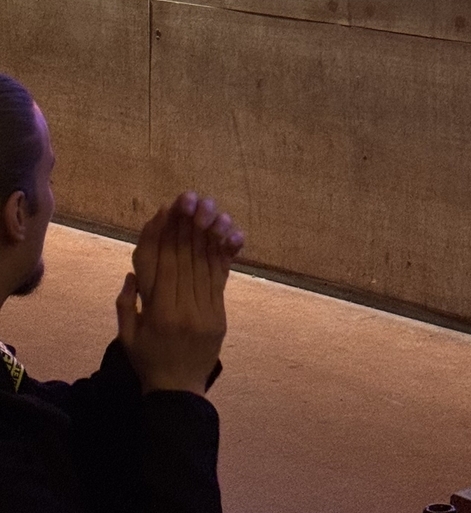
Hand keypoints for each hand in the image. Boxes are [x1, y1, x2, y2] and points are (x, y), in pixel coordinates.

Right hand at [116, 193, 243, 396]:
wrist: (178, 393)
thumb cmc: (148, 362)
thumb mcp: (127, 338)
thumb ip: (125, 306)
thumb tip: (130, 274)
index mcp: (159, 314)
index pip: (163, 265)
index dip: (164, 236)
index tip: (164, 213)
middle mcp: (183, 310)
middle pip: (184, 260)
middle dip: (184, 228)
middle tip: (184, 203)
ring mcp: (205, 313)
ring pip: (203, 266)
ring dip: (202, 236)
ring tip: (201, 211)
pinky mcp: (220, 316)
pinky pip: (219, 281)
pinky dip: (219, 256)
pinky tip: (218, 236)